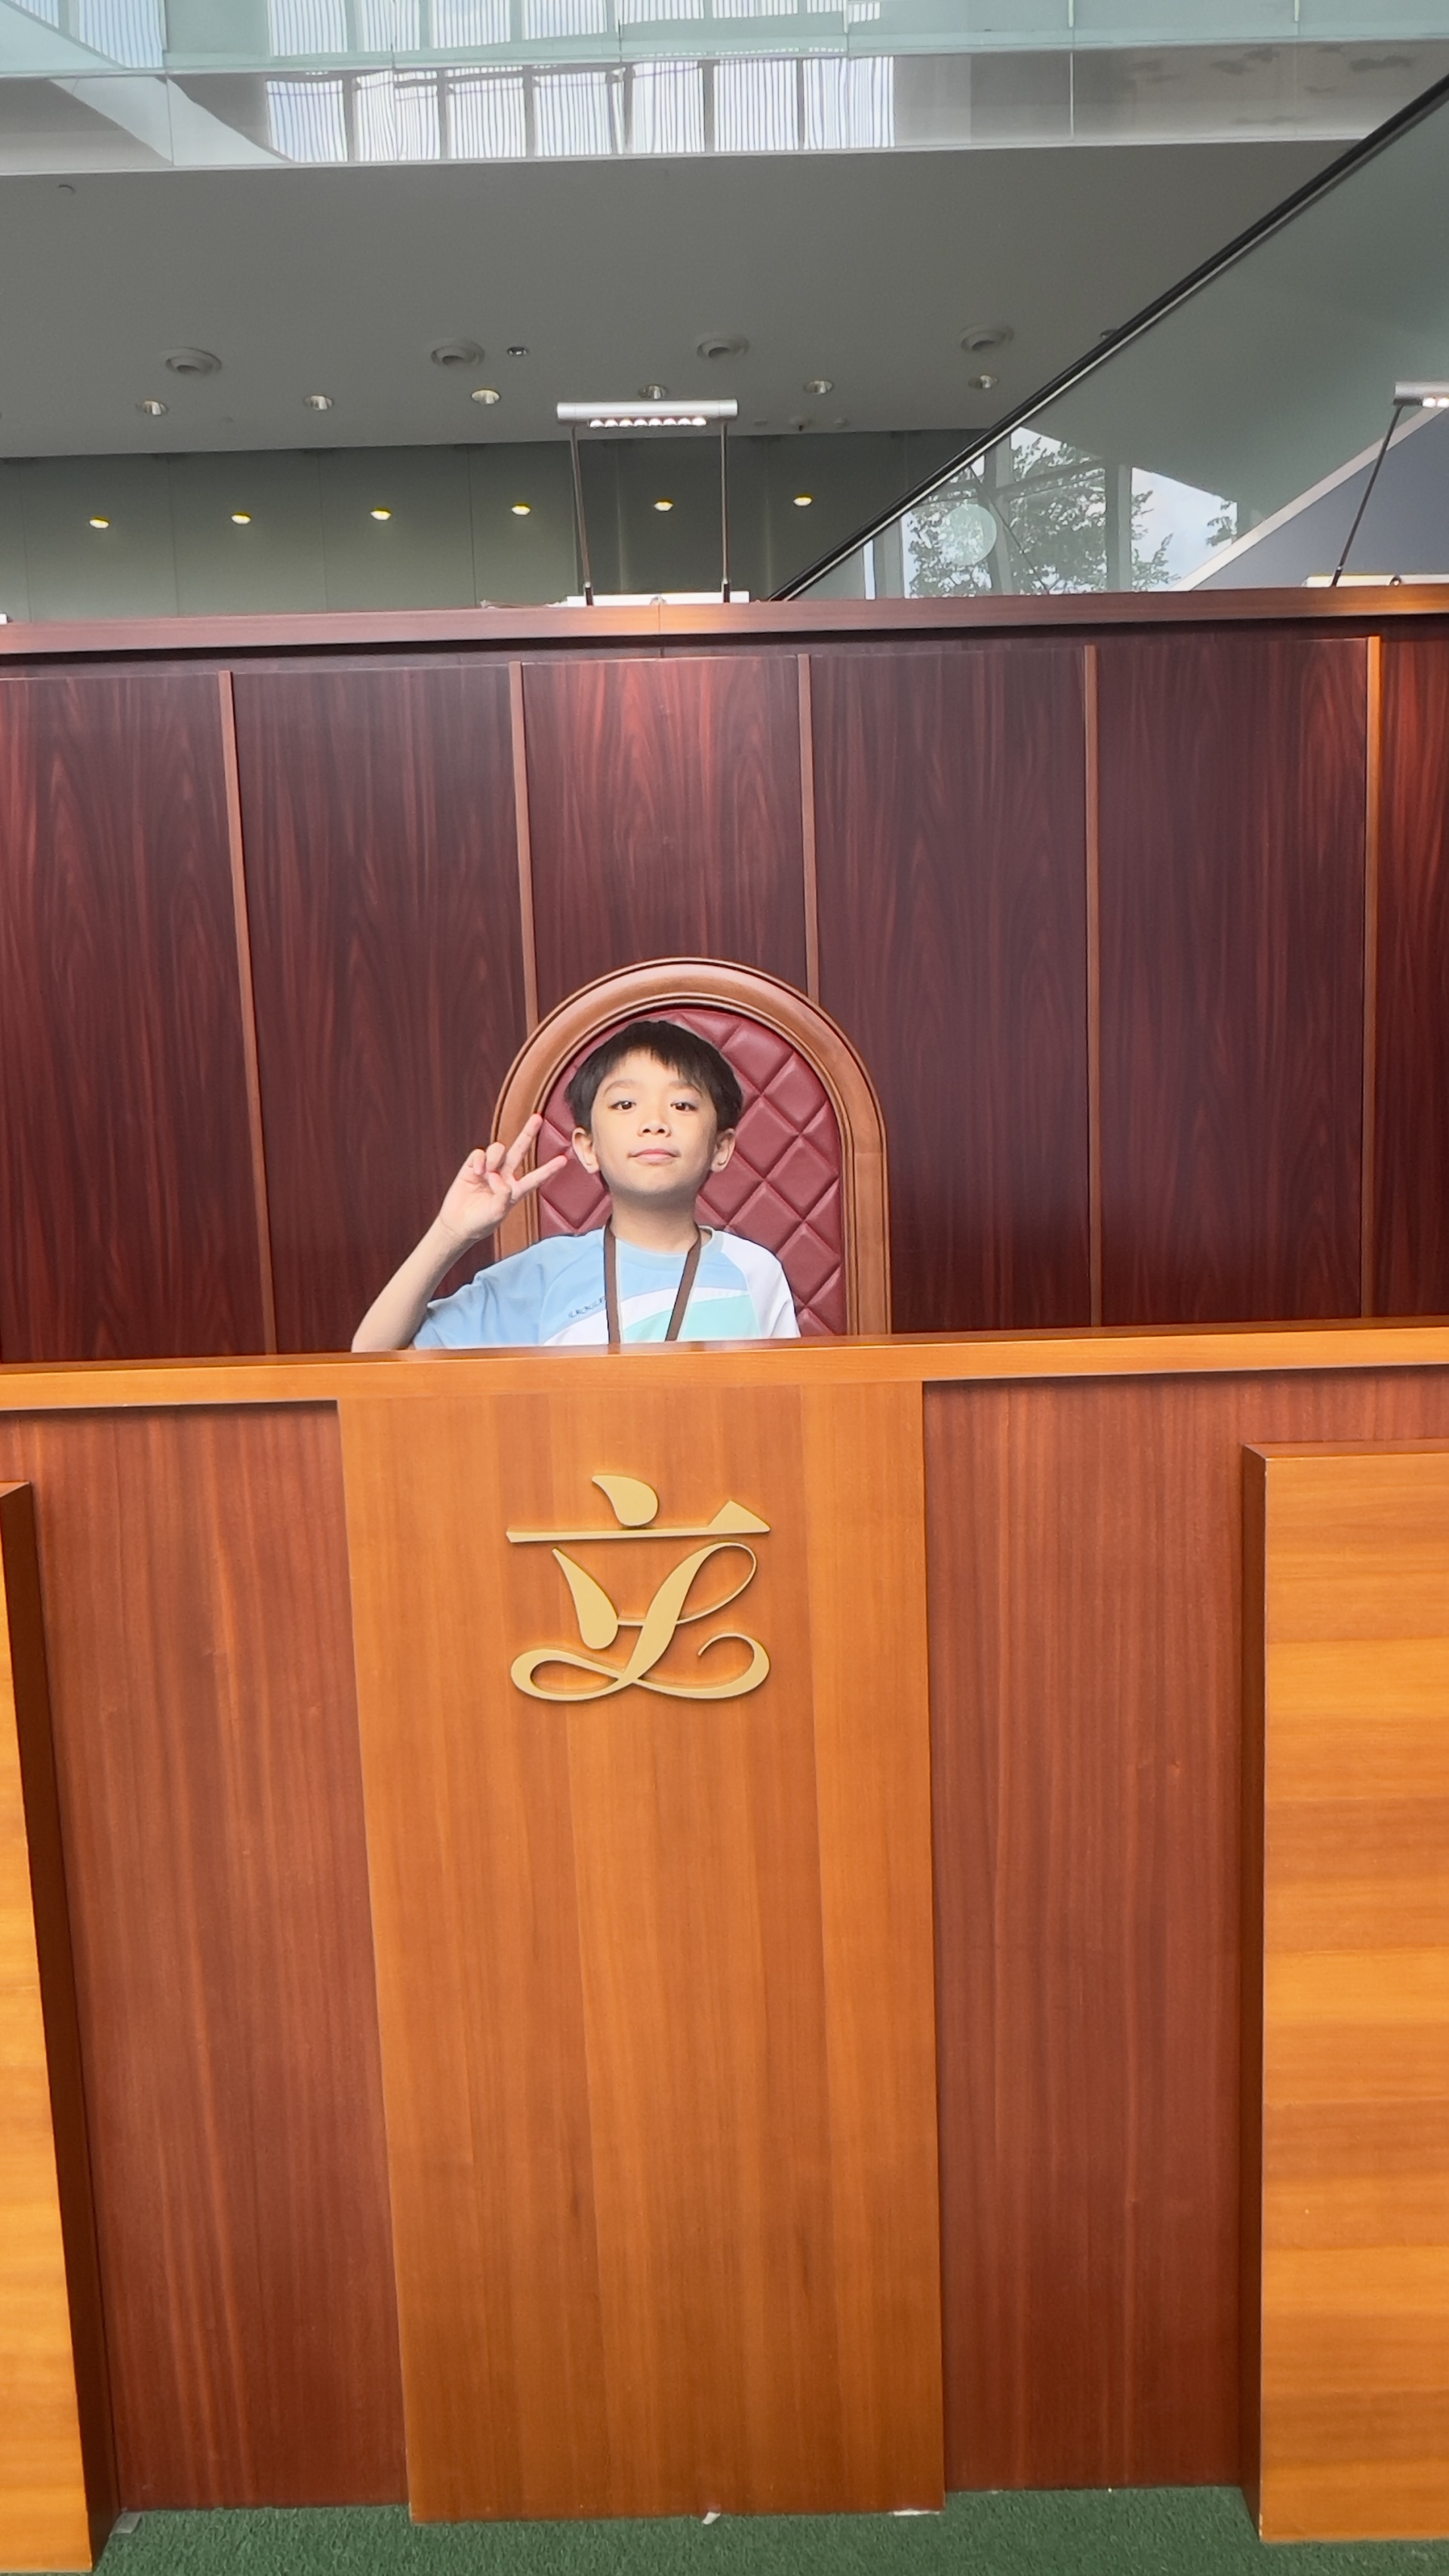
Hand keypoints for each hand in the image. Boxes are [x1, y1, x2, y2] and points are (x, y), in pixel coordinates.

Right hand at [435, 1116, 568, 1249]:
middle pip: (519, 1150)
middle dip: (528, 1133)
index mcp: (515, 1190)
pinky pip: (479, 1153)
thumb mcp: (496, 1214)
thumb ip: (503, 1196)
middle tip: (538, 1118)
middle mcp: (504, 1176)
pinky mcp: (472, 1166)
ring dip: (495, 1156)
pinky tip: (477, 1171)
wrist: (458, 1224)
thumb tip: (499, 1177)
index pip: (535, 1177)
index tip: (564, 1160)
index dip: (549, 1169)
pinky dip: (480, 1160)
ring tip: (487, 1173)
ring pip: (498, 1149)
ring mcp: (489, 1169)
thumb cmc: (480, 1223)